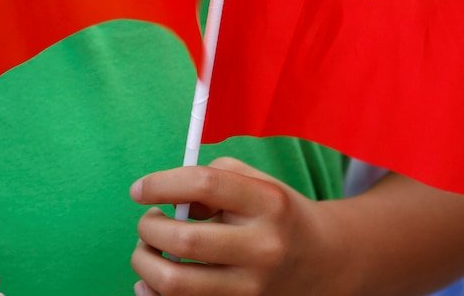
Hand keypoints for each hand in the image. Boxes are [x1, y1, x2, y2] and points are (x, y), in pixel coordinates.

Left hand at [129, 157, 346, 295]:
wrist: (324, 261)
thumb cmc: (278, 214)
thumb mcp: (257, 183)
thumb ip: (212, 178)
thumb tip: (165, 198)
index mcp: (268, 204)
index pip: (205, 184)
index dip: (161, 184)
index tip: (139, 190)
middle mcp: (263, 248)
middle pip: (184, 239)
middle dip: (148, 228)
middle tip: (148, 222)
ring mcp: (252, 288)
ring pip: (174, 283)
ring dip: (144, 263)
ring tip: (149, 249)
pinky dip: (152, 293)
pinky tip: (152, 279)